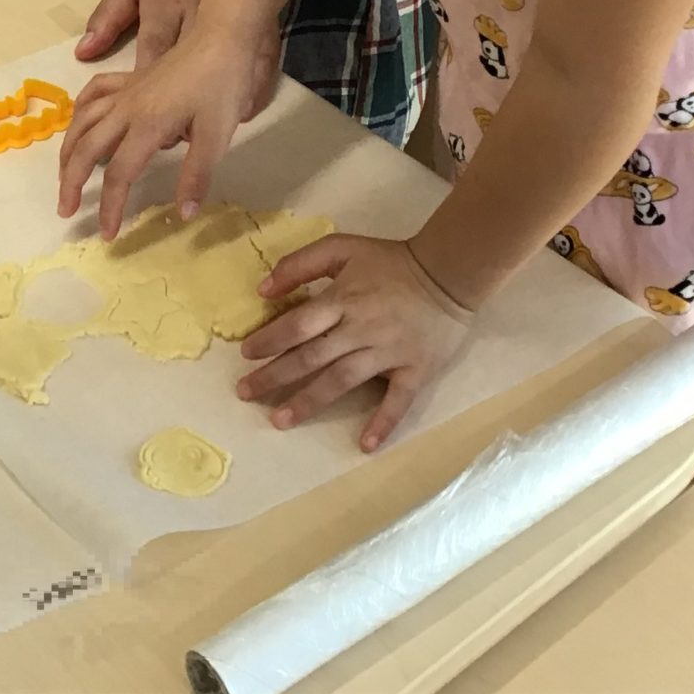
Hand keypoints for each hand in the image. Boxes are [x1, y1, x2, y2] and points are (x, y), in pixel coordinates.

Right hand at [57, 18, 262, 238]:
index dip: (109, 207)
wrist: (222, 37)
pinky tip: (79, 124)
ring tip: (65, 176)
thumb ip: (196, 176)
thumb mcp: (217, 136)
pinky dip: (79, 113)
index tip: (107, 234)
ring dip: (67, 151)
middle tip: (66, 210)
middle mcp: (126, 109)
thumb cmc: (223, 85)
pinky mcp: (129, 80)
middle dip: (70, 182)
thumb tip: (184, 215)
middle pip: (84, 149)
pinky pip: (92, 95)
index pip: (118, 175)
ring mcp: (124, 92)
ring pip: (81, 121)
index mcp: (147, 126)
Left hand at [78, 0, 279, 118]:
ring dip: (213, 109)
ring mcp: (236, 31)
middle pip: (190, 72)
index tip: (139, 117)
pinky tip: (233, 117)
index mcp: (168, 6)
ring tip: (197, 134)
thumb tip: (84, 52)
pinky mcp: (261, 39)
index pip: (154, 51)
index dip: (147, 88)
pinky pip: (255, 78)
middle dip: (178, 110)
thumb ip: (109, 17)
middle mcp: (200, 20)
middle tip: (165, 138)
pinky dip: (244, 101)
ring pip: (226, 80)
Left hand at [239, 234, 473, 449]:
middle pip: (312, 357)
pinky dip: (383, 423)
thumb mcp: (342, 248)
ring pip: (343, 381)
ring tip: (280, 420)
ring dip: (310, 402)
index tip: (246, 355)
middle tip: (246, 393)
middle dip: (275, 376)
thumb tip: (263, 289)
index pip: (298, 325)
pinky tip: (364, 445)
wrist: (448, 273)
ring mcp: (389, 352)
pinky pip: (399, 401)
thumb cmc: (390, 262)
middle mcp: (361, 329)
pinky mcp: (416, 370)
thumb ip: (301, 263)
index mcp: (343, 299)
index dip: (270, 340)